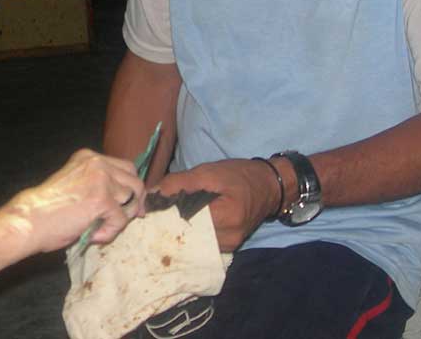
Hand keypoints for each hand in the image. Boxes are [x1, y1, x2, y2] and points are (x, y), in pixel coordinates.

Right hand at [3, 149, 145, 252]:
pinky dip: (110, 232)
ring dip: (121, 219)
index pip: (124, 167)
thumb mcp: (75, 186)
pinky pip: (120, 219)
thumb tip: (126, 200)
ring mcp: (101, 180)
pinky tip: (93, 235)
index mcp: (88, 157)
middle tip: (133, 217)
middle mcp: (97, 163)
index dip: (131, 187)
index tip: (133, 204)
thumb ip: (98, 186)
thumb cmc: (47, 209)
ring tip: (101, 229)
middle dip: (136, 200)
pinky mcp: (102, 200)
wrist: (30, 220)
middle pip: (134, 180)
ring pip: (131, 200)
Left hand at [155, 159, 279, 251]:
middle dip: (170, 224)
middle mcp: (228, 239)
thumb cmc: (239, 175)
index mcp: (225, 217)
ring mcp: (229, 246)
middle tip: (157, 212)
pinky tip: (185, 222)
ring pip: (193, 242)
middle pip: (188, 235)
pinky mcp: (228, 247)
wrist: (268, 185)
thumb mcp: (208, 172)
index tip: (151, 207)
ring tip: (170, 216)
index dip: (165, 213)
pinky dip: (192, 233)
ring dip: (180, 229)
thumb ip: (179, 182)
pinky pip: (203, 244)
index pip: (185, 221)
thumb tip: (151, 194)